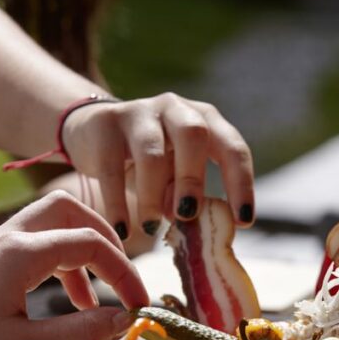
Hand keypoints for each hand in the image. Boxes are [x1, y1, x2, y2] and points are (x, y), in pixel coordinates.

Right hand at [61, 93, 253, 238]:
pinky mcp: (104, 123)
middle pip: (193, 135)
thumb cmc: (149, 162)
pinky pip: (111, 166)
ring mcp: (139, 112)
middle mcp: (176, 108)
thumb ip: (189, 197)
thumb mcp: (175, 176)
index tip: (244, 220)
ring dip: (153, 195)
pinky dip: (117, 201)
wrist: (95, 130)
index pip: (233, 147)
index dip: (241, 183)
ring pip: (150, 152)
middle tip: (188, 215)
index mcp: (205, 120)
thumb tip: (198, 231)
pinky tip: (121, 229)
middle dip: (193, 178)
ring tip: (152, 229)